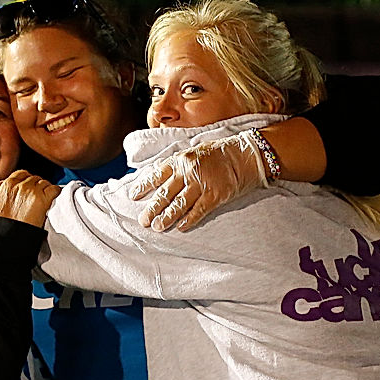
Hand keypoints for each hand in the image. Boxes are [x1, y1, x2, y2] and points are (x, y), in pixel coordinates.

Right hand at [0, 171, 59, 227]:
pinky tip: (53, 198)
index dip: (25, 181)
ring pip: (44, 183)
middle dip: (35, 185)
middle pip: (34, 179)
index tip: (27, 188)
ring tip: (44, 199)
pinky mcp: (43, 201)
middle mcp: (21, 186)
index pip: (21, 175)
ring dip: (45, 189)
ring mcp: (33, 193)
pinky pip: (54, 189)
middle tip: (36, 196)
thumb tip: (0, 183)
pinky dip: (55, 192)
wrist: (4, 241)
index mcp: (7, 185)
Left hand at [128, 131, 267, 230]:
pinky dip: (188, 220)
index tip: (133, 196)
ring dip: (166, 218)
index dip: (143, 186)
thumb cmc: (218, 153)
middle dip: (152, 209)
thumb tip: (159, 176)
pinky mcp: (215, 196)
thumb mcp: (193, 152)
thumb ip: (177, 165)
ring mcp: (201, 185)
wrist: (245, 155)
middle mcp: (188, 172)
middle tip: (143, 221)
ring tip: (157, 227)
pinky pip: (197, 211)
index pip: (156, 175)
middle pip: (165, 194)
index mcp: (180, 160)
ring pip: (178, 205)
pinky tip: (180, 228)